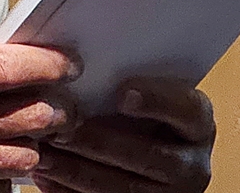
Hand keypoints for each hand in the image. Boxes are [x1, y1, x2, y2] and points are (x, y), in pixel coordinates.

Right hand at [0, 43, 79, 192]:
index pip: (4, 67)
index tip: (65, 64)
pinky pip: (1, 183)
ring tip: (34, 130)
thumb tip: (8, 67)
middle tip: (63, 102)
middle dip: (56, 108)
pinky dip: (8, 172)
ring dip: (36, 142)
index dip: (45, 64)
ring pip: (24, 153)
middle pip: (29, 113)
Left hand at [32, 79, 213, 192]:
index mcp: (197, 125)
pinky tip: (45, 173)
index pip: (188, 110)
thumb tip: (71, 60)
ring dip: (75, 169)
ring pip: (122, 187)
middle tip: (60, 126)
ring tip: (43, 150)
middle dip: (97, 141)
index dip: (158, 101)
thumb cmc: (133, 116)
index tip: (124, 93)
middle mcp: (192, 165)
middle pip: (147, 155)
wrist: (145, 166)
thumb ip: (121, 81)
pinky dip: (68, 189)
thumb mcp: (140, 96)